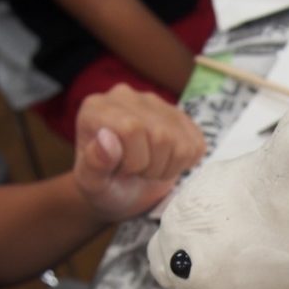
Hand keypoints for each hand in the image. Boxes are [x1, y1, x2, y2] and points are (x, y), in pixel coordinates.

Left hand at [73, 84, 204, 220]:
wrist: (123, 191)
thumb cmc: (104, 186)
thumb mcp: (92, 184)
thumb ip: (93, 164)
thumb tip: (107, 139)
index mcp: (97, 108)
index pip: (132, 128)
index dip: (134, 160)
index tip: (122, 170)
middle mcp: (126, 96)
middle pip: (161, 136)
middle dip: (151, 167)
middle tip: (137, 173)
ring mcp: (156, 103)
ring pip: (181, 142)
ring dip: (167, 167)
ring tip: (149, 168)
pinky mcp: (180, 116)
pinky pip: (197, 144)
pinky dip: (185, 163)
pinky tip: (165, 162)